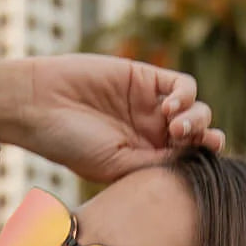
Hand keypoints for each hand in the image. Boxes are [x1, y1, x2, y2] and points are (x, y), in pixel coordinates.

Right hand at [0, 54, 224, 182]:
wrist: (41, 106)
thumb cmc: (71, 145)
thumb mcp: (117, 166)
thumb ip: (155, 165)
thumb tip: (195, 165)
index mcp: (145, 161)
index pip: (187, 162)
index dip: (201, 163)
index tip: (202, 167)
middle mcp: (151, 134)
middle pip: (197, 136)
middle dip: (204, 140)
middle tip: (194, 143)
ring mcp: (149, 106)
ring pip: (194, 110)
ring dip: (195, 119)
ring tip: (175, 126)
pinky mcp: (145, 79)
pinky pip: (181, 86)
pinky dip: (186, 96)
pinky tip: (172, 107)